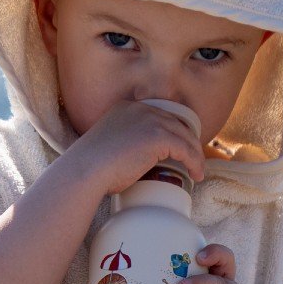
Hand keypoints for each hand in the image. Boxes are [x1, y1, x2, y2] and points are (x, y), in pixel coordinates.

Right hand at [64, 101, 206, 197]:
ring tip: (197, 170)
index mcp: (127, 108)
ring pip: (184, 136)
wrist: (85, 171)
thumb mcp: (107, 147)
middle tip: (193, 159)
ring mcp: (150, 120)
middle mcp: (140, 109)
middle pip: (176, 123)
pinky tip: (196, 174)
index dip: (174, 132)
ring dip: (195, 155)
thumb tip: (136, 160)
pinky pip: (186, 149)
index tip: (180, 148)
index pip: (160, 116)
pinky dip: (194, 162)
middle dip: (188, 141)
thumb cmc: (91, 169)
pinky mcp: (159, 136)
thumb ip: (124, 145)